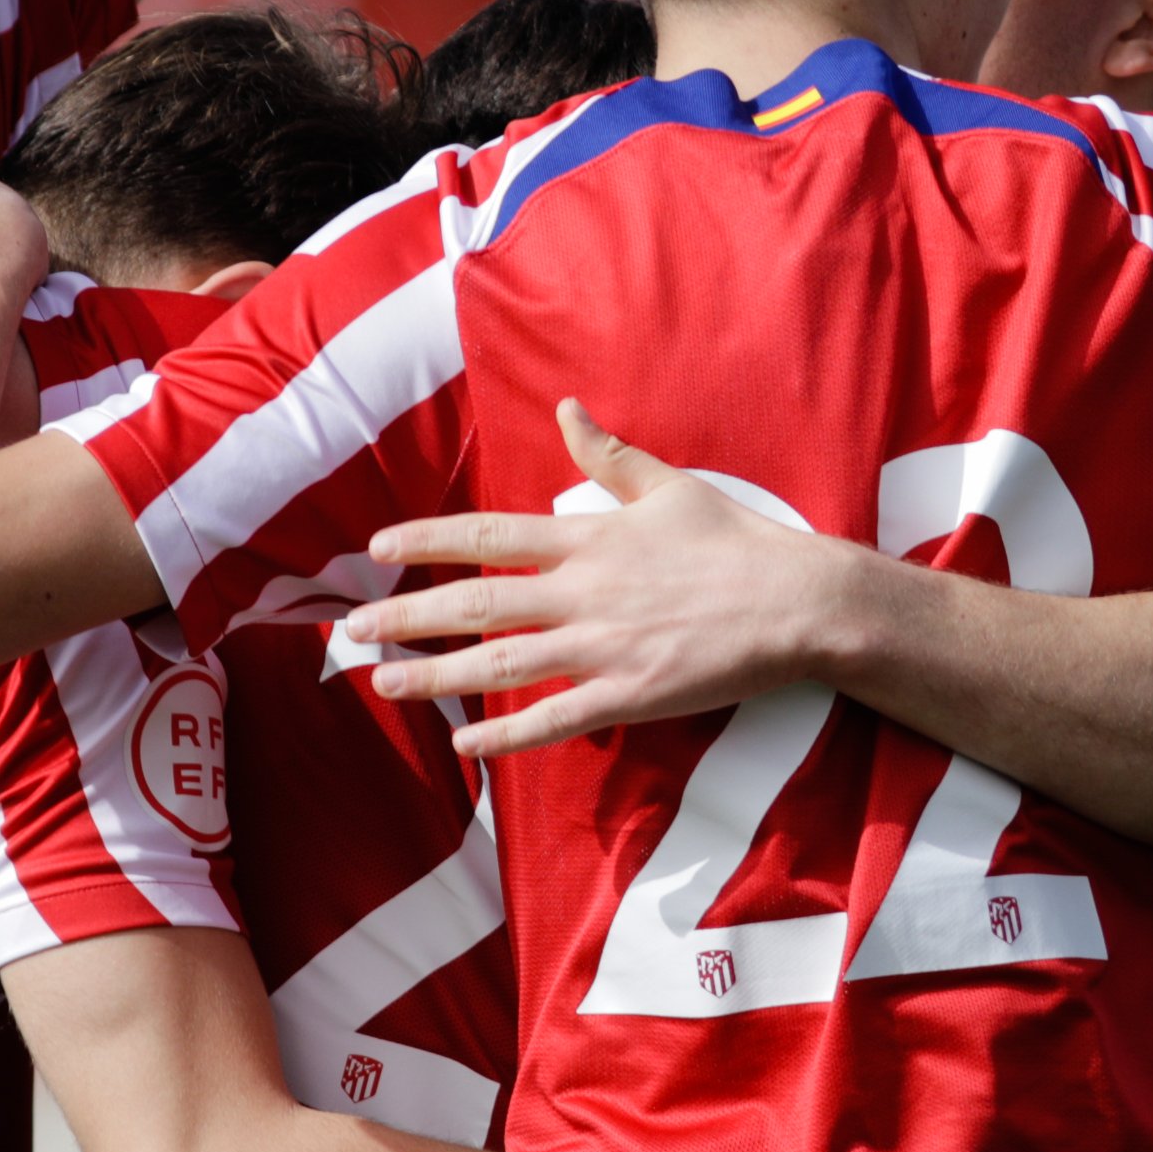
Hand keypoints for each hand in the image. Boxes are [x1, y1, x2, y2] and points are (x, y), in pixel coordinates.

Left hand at [339, 403, 859, 758]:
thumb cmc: (737, 541)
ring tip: (383, 682)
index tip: (378, 550)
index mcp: (589, 539)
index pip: (488, 534)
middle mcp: (583, 592)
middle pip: (475, 603)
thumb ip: (608, 455)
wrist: (799, 602)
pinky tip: (463, 741)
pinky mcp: (630, 696)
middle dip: (407, 617)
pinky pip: (552, 719)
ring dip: (434, 675)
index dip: (427, 541)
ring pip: (499, 663)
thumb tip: (567, 410)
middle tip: (353, 630)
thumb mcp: (669, 485)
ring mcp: (603, 648)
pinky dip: (503, 733)